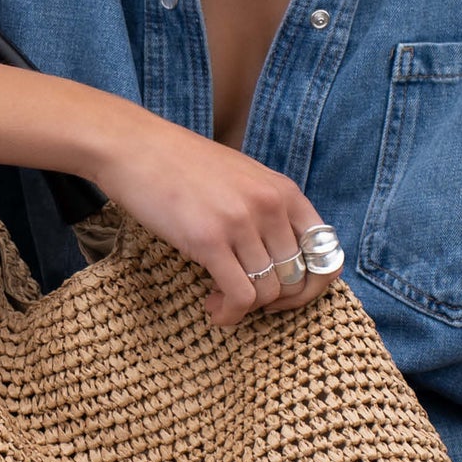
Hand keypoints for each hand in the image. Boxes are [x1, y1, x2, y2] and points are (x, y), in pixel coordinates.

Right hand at [88, 112, 341, 328]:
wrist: (135, 147)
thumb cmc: (183, 166)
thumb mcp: (243, 179)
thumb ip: (268, 210)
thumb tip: (285, 261)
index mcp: (285, 191)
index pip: (327, 253)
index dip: (312, 286)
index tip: (284, 295)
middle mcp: (271, 205)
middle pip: (296, 279)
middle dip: (274, 303)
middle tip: (247, 302)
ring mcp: (242, 222)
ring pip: (268, 292)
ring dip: (246, 309)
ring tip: (221, 302)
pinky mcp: (210, 239)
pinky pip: (240, 296)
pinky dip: (230, 314)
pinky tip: (213, 309)